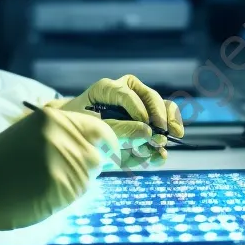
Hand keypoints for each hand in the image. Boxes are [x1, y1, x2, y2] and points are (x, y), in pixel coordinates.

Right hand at [0, 106, 119, 244]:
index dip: (106, 143)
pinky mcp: (61, 185)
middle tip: (63, 175)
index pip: (98, 128)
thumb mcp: (30, 135)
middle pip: (97, 154)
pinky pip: (79, 193)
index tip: (105, 153)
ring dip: (77, 183)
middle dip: (88, 167)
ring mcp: (62, 159)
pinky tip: (43, 195)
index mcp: (52, 118)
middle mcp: (61, 134)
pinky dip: (67, 197)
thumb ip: (61, 135)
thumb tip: (95, 144)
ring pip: (90, 175)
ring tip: (45, 184)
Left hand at [57, 75, 184, 168]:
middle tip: (163, 132)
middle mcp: (127, 92)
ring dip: (168, 126)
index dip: (138, 109)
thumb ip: (120, 129)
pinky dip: (161, 141)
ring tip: (164, 142)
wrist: (75, 139)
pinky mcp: (146, 125)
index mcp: (108, 89)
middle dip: (160, 116)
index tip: (145, 125)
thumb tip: (149, 132)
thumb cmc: (79, 127)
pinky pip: (163, 126)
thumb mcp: (93, 127)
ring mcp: (140, 106)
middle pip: (151, 97)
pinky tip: (159, 156)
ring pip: (163, 108)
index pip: (127, 94)